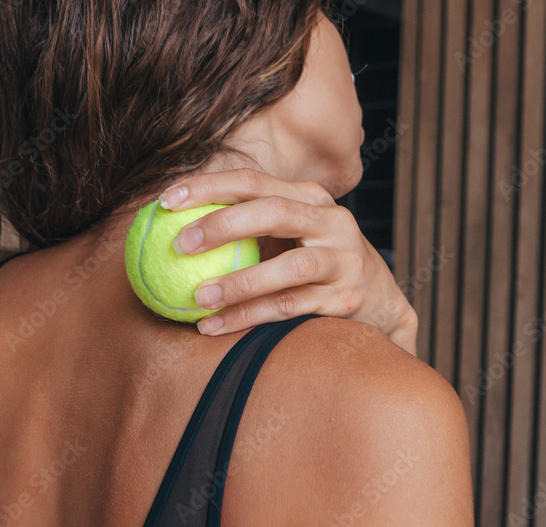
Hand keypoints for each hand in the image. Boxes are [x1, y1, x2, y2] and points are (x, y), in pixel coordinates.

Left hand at [159, 168, 418, 355]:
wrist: (381, 302)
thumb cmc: (314, 264)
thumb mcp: (290, 234)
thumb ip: (247, 226)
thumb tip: (169, 225)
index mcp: (310, 198)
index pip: (255, 181)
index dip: (209, 186)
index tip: (165, 200)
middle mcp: (332, 222)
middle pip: (275, 212)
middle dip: (223, 225)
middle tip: (179, 244)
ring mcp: (344, 261)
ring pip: (289, 268)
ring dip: (239, 282)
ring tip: (198, 296)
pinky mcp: (346, 300)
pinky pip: (290, 309)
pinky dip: (249, 318)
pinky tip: (214, 327)